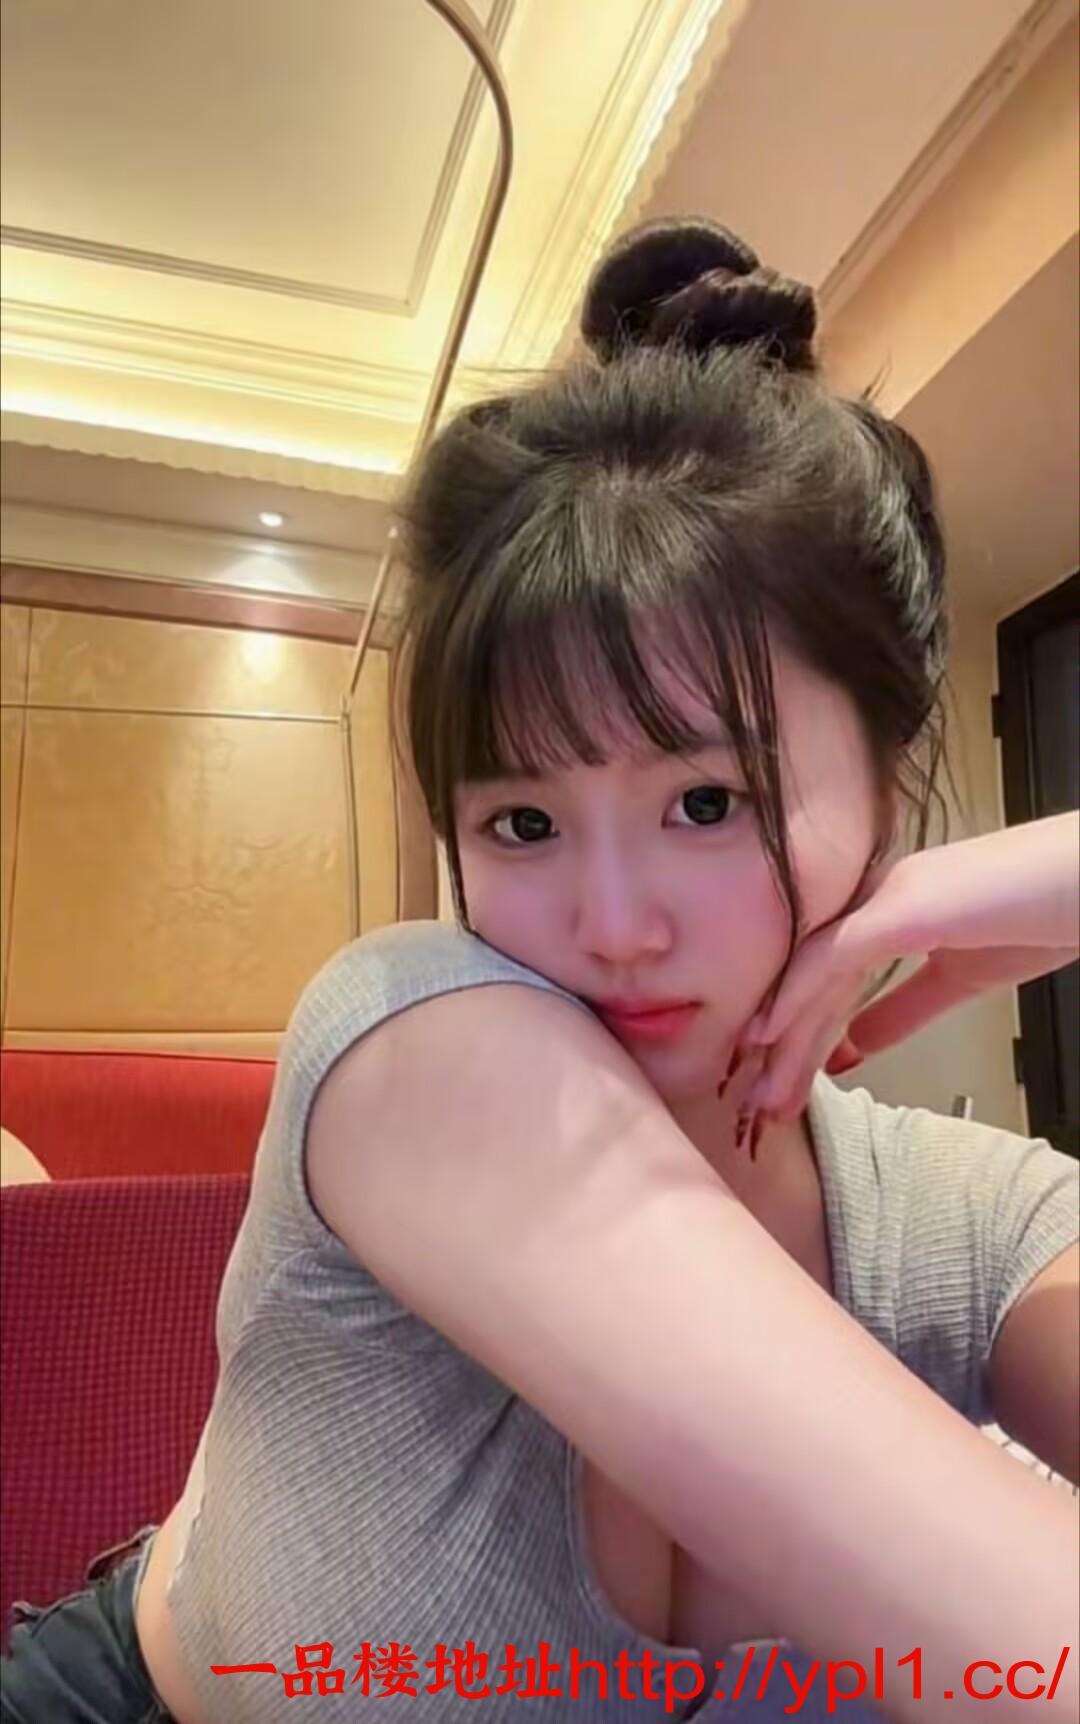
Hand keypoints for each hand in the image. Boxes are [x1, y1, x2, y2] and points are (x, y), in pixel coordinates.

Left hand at [737, 815, 1078, 1123]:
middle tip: (758, 1102)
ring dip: (785, 1033)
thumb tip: (853, 1044)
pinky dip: (799, 995)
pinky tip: (771, 1033)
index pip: (828, 976)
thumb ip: (904, 1007)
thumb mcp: (963, 977)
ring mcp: (889, 897)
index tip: (780, 1080)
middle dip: (783, 1044)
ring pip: (815, 970)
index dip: (800, 1030)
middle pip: (812, 976)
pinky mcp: (905, 906)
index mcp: (893, 910)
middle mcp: (878, 897)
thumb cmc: (1049, 913)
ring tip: (761, 1090)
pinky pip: (835, 954)